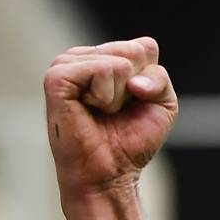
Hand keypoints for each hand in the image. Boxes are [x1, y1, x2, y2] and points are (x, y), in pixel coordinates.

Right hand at [44, 37, 177, 196]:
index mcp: (105, 57)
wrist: (110, 172)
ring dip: (119, 95)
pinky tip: (90, 109)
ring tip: (102, 112)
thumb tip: (133, 71)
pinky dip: (105, 95)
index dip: (151, 82)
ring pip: (118, 61)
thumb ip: (159, 76)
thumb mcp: (162, 105)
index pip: (145, 47)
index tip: (135, 104)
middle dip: (137, 88)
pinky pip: (101, 68)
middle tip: (117, 111)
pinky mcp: (57, 77)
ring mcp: (66, 65)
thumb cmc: (131, 140)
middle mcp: (84, 56)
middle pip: (134, 51)